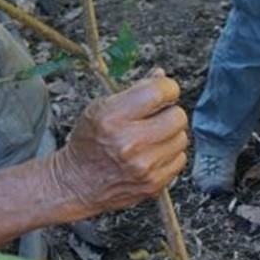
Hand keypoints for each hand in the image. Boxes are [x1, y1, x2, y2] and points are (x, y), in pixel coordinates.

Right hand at [50, 72, 188, 216]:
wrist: (77, 184)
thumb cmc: (88, 144)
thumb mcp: (100, 108)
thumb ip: (133, 91)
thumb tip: (161, 76)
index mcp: (112, 118)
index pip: (158, 92)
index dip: (167, 88)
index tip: (165, 90)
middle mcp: (129, 143)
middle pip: (177, 116)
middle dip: (169, 113)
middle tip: (156, 118)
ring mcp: (143, 166)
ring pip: (182, 138)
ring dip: (170, 135)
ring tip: (151, 138)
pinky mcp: (153, 184)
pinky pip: (180, 159)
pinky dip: (170, 155)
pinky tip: (153, 154)